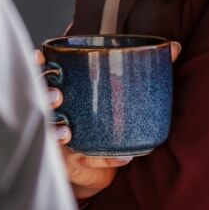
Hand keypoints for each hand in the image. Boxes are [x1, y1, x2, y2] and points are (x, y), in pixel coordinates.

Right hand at [37, 44, 180, 200]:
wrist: (97, 161)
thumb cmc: (106, 115)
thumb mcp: (118, 90)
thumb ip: (141, 66)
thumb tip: (174, 46)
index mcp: (60, 87)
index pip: (39, 72)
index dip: (34, 64)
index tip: (39, 58)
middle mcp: (53, 112)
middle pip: (39, 102)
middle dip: (44, 96)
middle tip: (57, 95)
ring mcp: (57, 139)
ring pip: (48, 133)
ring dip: (55, 131)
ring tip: (67, 131)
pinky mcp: (69, 163)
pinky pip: (79, 161)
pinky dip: (98, 159)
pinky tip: (117, 157)